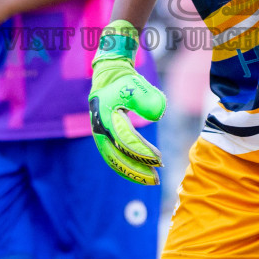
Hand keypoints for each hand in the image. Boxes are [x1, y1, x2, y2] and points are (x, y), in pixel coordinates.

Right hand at [88, 21, 165, 184]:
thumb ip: (147, 99)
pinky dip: (127, 168)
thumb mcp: (137, 85)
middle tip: (156, 178)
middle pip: (116, 156)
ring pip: (114, 160)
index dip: (142, 151)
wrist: (110, 79)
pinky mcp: (103, 140)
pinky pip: (114, 158)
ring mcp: (100, 136)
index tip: (159, 159)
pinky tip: (142, 174)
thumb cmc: (126, 83)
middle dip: (137, 169)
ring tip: (152, 180)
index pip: (125, 140)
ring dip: (132, 172)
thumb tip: (156, 116)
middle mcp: (99, 129)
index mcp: (106, 116)